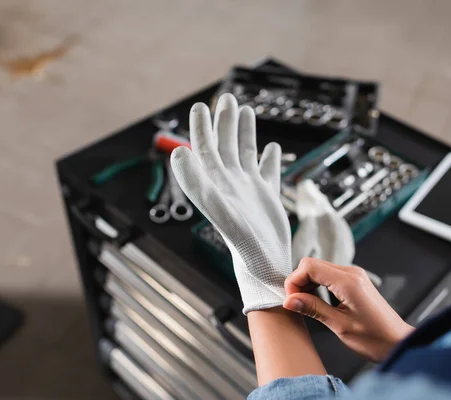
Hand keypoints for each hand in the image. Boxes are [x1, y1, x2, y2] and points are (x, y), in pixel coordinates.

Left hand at [171, 94, 291, 313]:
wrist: (264, 263)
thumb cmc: (240, 239)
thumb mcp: (215, 207)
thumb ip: (195, 181)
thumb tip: (177, 153)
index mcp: (215, 181)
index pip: (204, 147)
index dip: (201, 126)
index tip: (201, 105)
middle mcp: (230, 182)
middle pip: (224, 145)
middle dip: (224, 121)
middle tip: (226, 98)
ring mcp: (249, 188)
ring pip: (245, 153)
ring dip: (244, 132)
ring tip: (246, 111)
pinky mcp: (267, 197)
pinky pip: (267, 172)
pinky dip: (269, 158)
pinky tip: (272, 147)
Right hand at [283, 258, 413, 361]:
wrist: (398, 343)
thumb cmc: (374, 339)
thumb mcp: (340, 326)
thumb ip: (313, 309)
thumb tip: (289, 301)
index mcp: (348, 281)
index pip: (310, 266)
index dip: (295, 281)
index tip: (291, 301)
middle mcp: (351, 273)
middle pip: (312, 264)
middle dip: (299, 282)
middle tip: (296, 304)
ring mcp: (354, 275)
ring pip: (319, 268)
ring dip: (307, 283)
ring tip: (305, 305)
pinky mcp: (355, 281)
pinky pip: (329, 275)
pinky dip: (318, 285)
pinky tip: (316, 302)